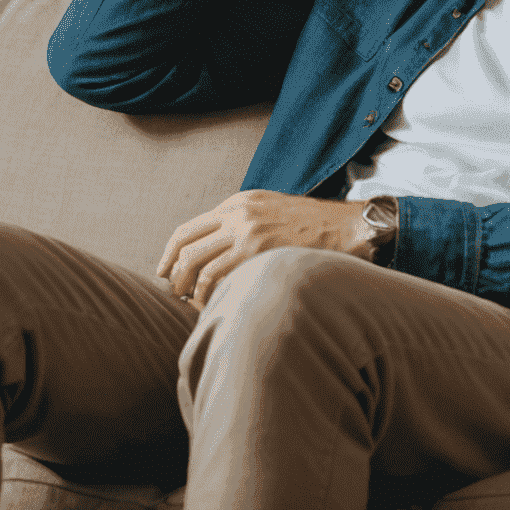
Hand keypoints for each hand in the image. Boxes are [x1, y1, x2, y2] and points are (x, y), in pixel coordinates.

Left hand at [157, 190, 374, 310]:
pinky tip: (214, 305)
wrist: (346, 227)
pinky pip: (218, 277)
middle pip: (185, 245)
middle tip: (174, 293)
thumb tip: (213, 253)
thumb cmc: (311, 227)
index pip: (188, 228)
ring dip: (187, 288)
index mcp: (238, 203)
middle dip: (173, 273)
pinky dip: (208, 295)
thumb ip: (242, 225)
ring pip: (197, 264)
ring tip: (192, 304)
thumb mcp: (270, 212)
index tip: (163, 271)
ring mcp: (247, 232)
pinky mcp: (259, 252)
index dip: (169, 253)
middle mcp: (237, 214)